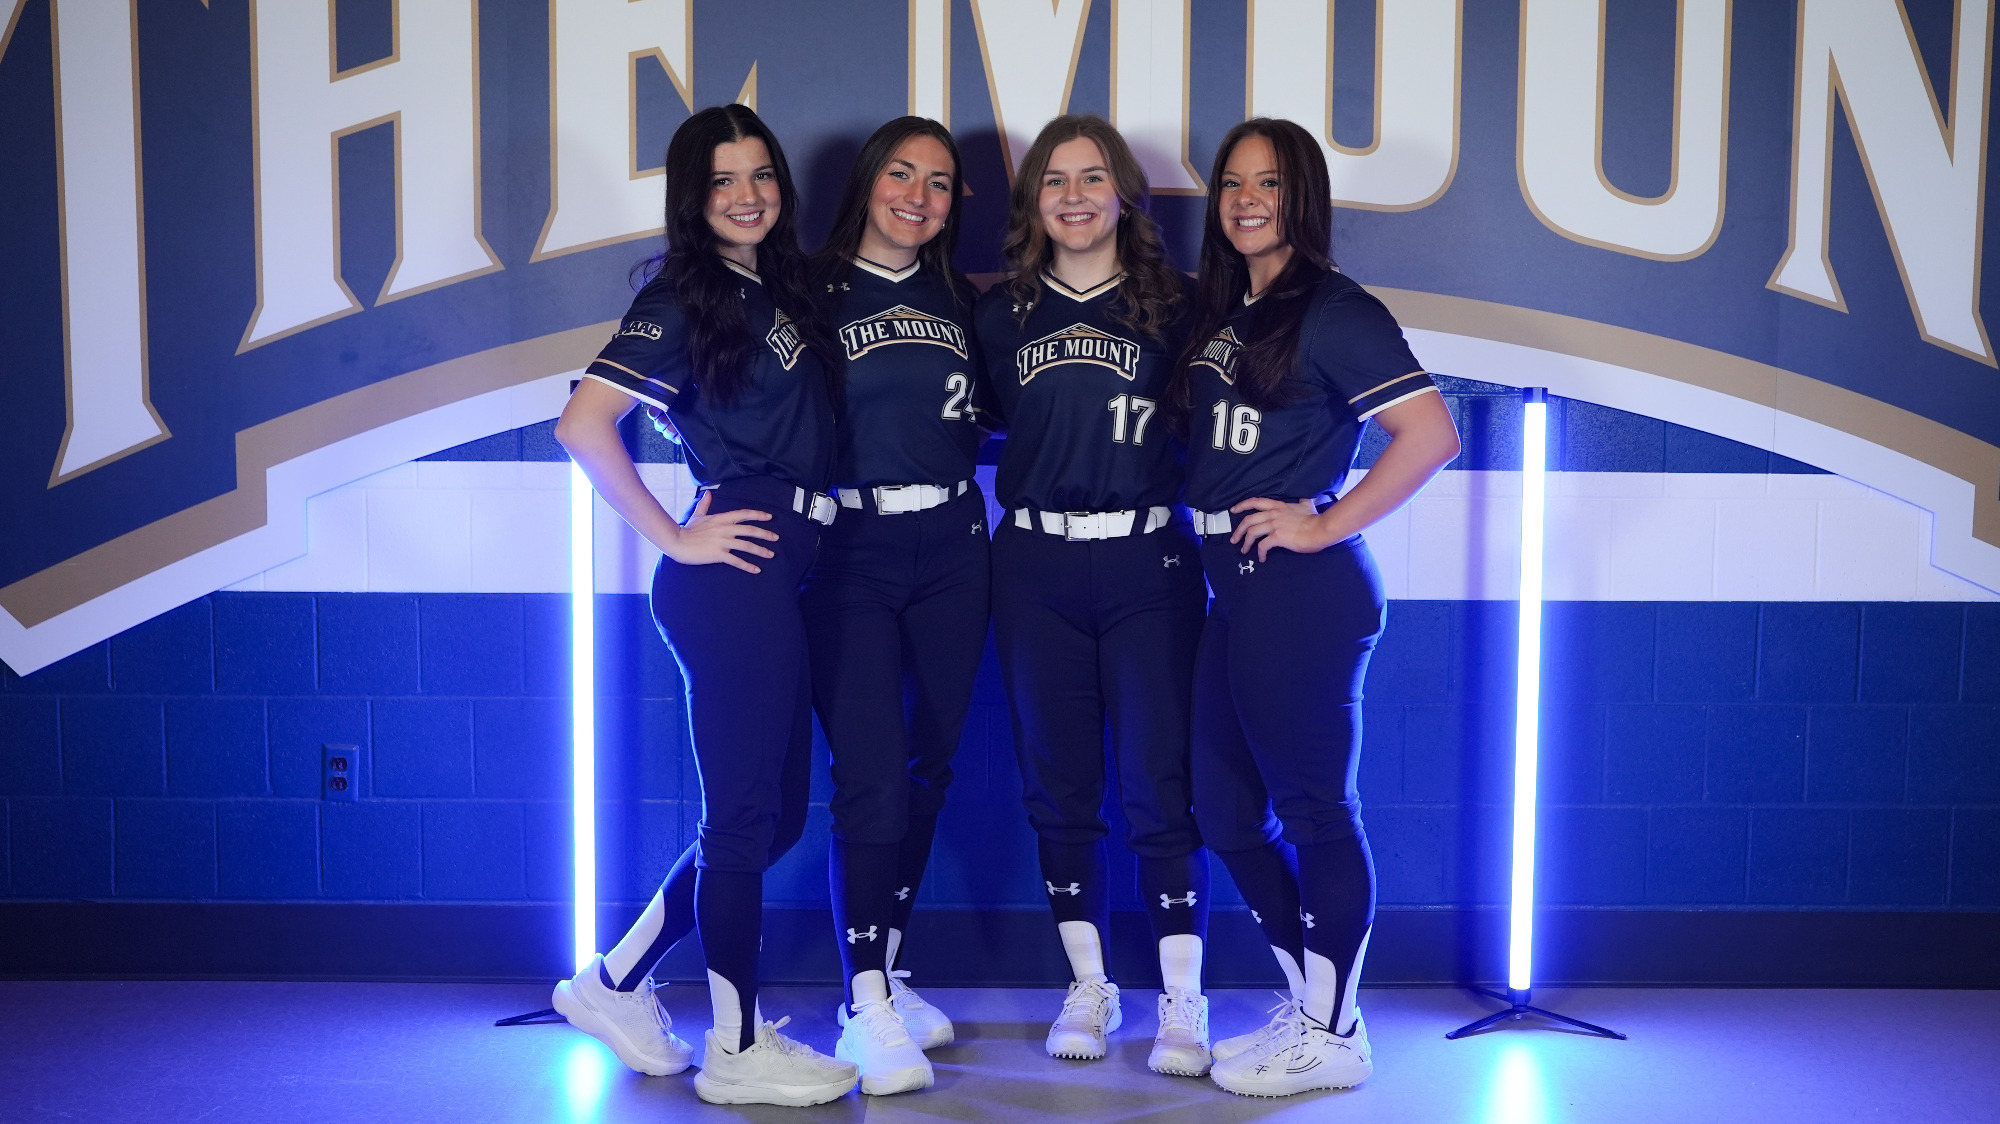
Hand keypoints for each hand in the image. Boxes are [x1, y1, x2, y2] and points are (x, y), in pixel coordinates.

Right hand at [656, 492, 777, 573]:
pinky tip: (756, 570)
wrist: (677, 542)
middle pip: (750, 530)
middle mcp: (725, 529)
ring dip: (761, 550)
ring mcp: (722, 542)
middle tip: (775, 538)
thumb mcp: (698, 515)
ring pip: (747, 546)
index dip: (758, 515)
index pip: (744, 514)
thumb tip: (708, 493)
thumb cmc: (687, 529)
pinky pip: (737, 561)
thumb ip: (705, 504)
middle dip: (765, 534)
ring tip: (770, 554)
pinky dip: (748, 566)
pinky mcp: (718, 555)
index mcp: (721, 518)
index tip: (769, 517)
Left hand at [1228, 497, 1341, 561]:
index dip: (1241, 505)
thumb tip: (1305, 498)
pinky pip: (1262, 546)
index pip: (1255, 502)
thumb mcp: (1306, 504)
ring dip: (1245, 543)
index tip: (1233, 510)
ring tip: (1244, 551)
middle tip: (1234, 539)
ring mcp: (1274, 525)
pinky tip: (1262, 558)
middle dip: (1238, 530)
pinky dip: (1260, 553)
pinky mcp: (1277, 537)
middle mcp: (1273, 514)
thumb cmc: (1315, 518)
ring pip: (1251, 533)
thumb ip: (1302, 501)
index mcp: (1278, 506)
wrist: (1321, 528)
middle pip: (1248, 520)